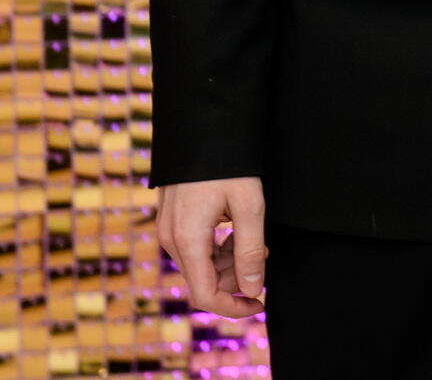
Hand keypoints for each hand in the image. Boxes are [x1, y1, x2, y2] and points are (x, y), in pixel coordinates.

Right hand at [156, 177, 268, 318]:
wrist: (202, 125)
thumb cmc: (227, 163)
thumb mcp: (248, 206)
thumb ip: (250, 251)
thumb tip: (252, 290)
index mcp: (187, 240)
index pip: (205, 295)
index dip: (234, 307)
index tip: (260, 302)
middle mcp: (170, 239)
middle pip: (203, 281)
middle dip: (236, 278)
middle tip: (263, 252)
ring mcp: (168, 228)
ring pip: (200, 265)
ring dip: (228, 261)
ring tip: (254, 237)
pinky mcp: (171, 219)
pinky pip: (195, 247)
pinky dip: (217, 247)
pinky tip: (235, 228)